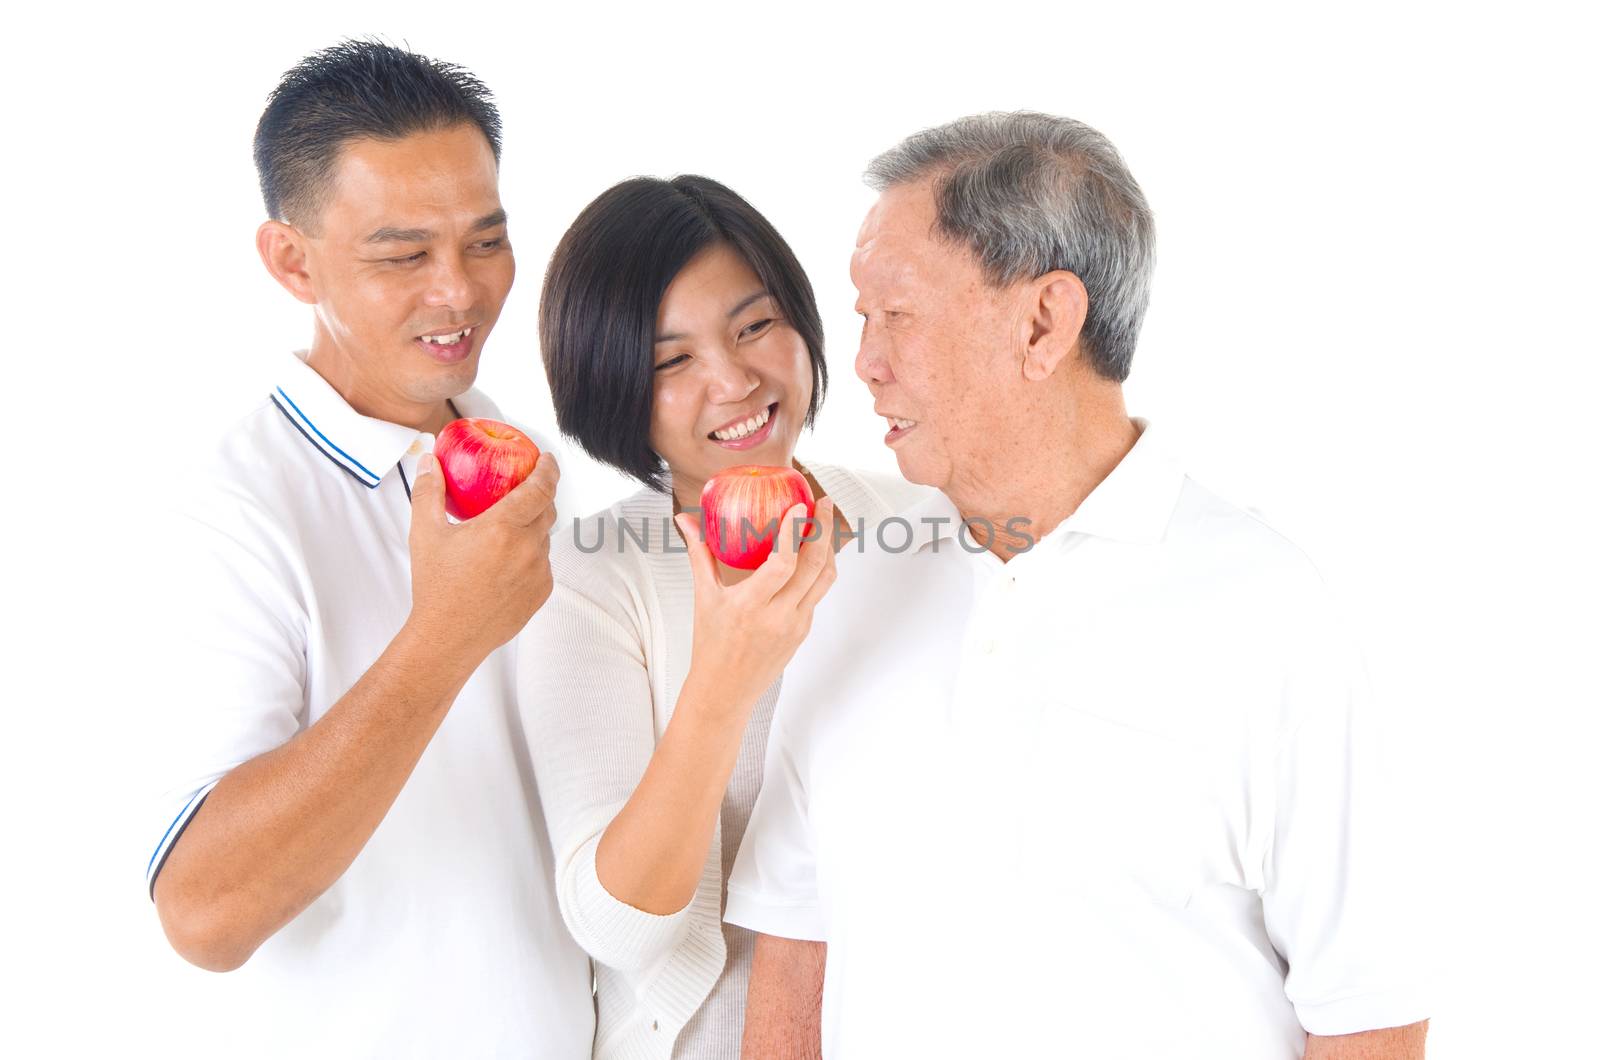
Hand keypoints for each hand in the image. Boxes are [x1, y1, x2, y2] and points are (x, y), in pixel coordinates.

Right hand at [406, 450, 560, 661]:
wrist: (448, 638)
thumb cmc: (436, 586)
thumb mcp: (426, 533)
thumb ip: (429, 492)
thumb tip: (430, 461)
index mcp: (503, 527)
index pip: (540, 487)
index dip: (548, 469)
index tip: (547, 460)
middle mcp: (527, 548)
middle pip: (547, 510)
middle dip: (540, 496)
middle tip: (523, 490)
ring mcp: (538, 572)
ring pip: (544, 539)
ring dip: (532, 529)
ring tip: (507, 532)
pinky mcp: (541, 593)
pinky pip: (543, 565)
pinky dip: (530, 556)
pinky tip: (507, 562)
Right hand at [673, 498, 837, 716]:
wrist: (725, 690)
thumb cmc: (710, 643)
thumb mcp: (704, 598)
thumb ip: (699, 554)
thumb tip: (685, 518)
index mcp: (750, 605)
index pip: (782, 564)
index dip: (795, 533)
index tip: (801, 506)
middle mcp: (778, 616)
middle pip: (814, 566)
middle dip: (824, 530)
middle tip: (823, 502)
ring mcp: (796, 625)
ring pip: (824, 580)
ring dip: (829, 548)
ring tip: (824, 524)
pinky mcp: (804, 631)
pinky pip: (817, 594)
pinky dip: (818, 570)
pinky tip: (813, 553)